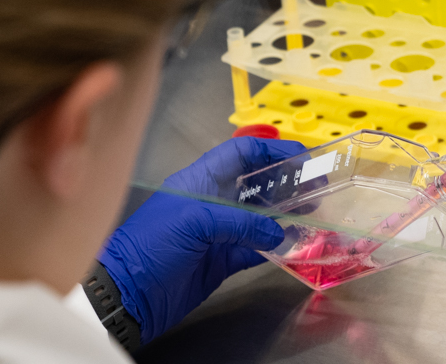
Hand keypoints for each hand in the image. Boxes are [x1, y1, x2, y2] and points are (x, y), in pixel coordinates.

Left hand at [99, 137, 306, 342]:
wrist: (129, 293)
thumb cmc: (150, 246)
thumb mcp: (195, 222)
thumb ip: (240, 223)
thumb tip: (277, 232)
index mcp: (200, 180)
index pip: (241, 154)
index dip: (271, 151)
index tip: (301, 155)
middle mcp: (212, 202)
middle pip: (256, 184)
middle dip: (286, 182)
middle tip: (316, 186)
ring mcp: (218, 232)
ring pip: (260, 217)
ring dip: (286, 214)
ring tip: (313, 211)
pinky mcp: (222, 260)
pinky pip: (256, 250)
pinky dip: (276, 248)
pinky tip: (294, 245)